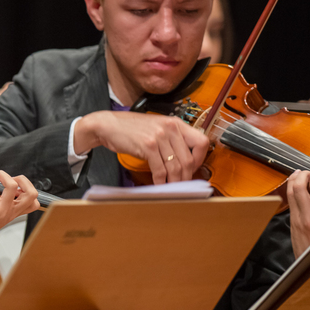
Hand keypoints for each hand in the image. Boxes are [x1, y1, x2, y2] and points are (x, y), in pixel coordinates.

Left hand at [0, 170, 38, 249]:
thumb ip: (4, 204)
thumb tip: (4, 187)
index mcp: (14, 213)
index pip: (35, 202)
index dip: (29, 188)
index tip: (15, 184)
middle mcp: (10, 212)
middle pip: (32, 192)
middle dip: (22, 178)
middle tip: (6, 179)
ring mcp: (1, 210)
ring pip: (12, 185)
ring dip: (2, 174)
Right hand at [76, 110, 209, 184]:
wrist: (109, 125)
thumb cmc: (131, 128)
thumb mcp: (157, 128)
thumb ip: (172, 139)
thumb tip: (184, 159)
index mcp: (176, 123)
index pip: (201, 142)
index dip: (200, 159)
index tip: (193, 168)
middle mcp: (170, 128)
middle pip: (188, 159)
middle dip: (186, 176)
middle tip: (182, 183)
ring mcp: (159, 137)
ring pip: (175, 166)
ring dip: (174, 181)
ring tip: (171, 186)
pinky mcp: (147, 146)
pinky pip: (159, 169)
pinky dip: (160, 180)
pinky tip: (158, 183)